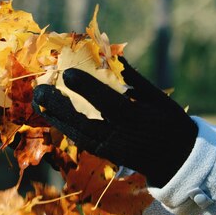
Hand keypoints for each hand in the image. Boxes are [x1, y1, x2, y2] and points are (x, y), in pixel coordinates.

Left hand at [31, 58, 197, 187]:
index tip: (68, 73)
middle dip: (59, 107)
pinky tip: (52, 115)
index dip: (87, 88)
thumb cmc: (169, 122)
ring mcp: (112, 149)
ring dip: (56, 118)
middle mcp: (122, 136)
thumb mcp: (158, 97)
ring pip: (78, 134)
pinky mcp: (106, 155)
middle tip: (39, 90)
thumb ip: (134, 78)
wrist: (177, 160)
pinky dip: (65, 128)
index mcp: (138, 118)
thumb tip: (113, 55)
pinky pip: (82, 141)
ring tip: (38, 101)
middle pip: (85, 122)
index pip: (108, 102)